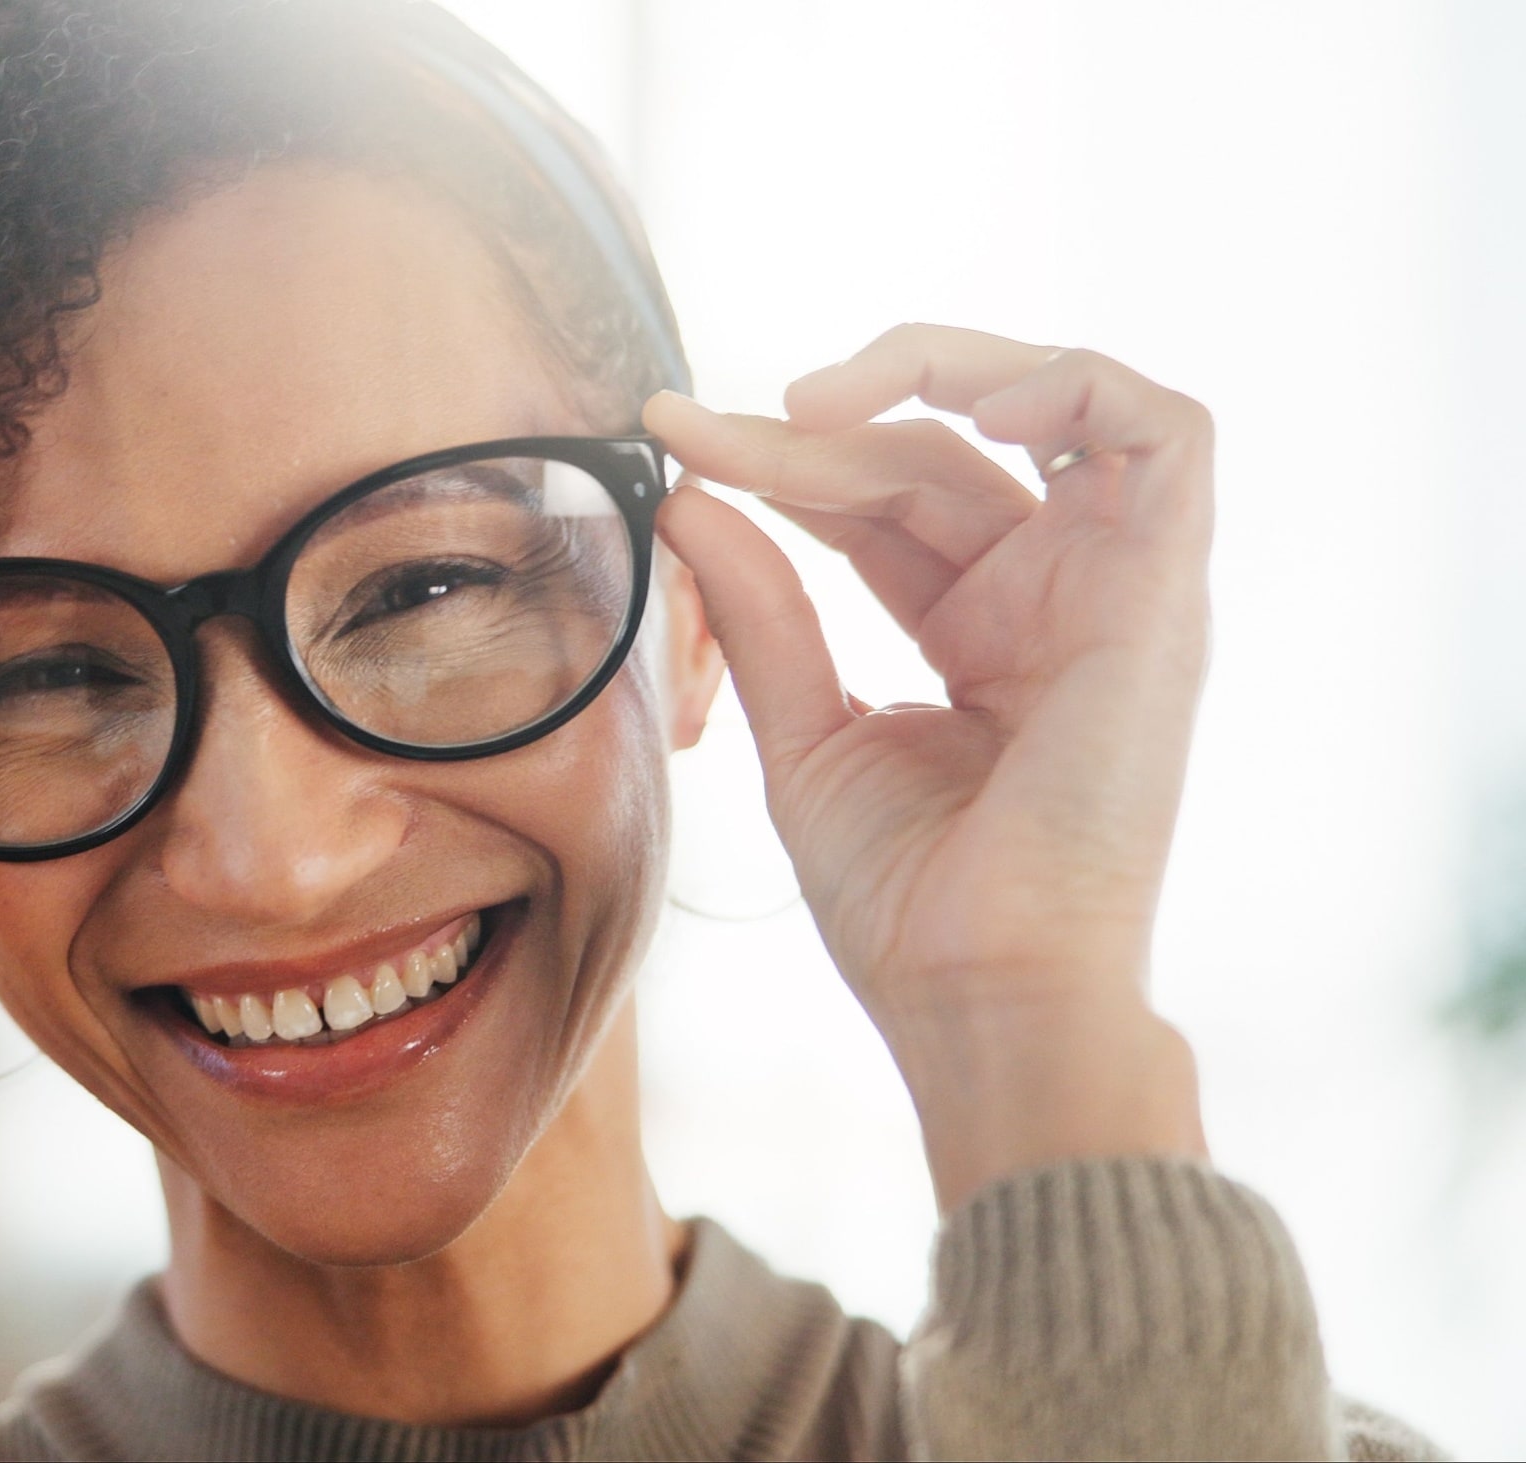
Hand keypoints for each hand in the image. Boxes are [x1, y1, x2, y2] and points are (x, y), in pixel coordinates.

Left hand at [648, 324, 1212, 1209]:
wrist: (978, 993)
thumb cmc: (907, 901)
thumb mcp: (805, 732)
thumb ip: (761, 610)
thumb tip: (689, 496)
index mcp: (980, 634)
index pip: (880, 500)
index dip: (779, 459)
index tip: (671, 438)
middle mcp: (1055, 598)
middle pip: (933, 456)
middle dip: (806, 435)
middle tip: (698, 434)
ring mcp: (1116, 590)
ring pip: (1049, 409)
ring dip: (936, 372)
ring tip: (814, 401)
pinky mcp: (1164, 593)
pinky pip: (1166, 432)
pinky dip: (1071, 386)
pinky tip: (960, 401)